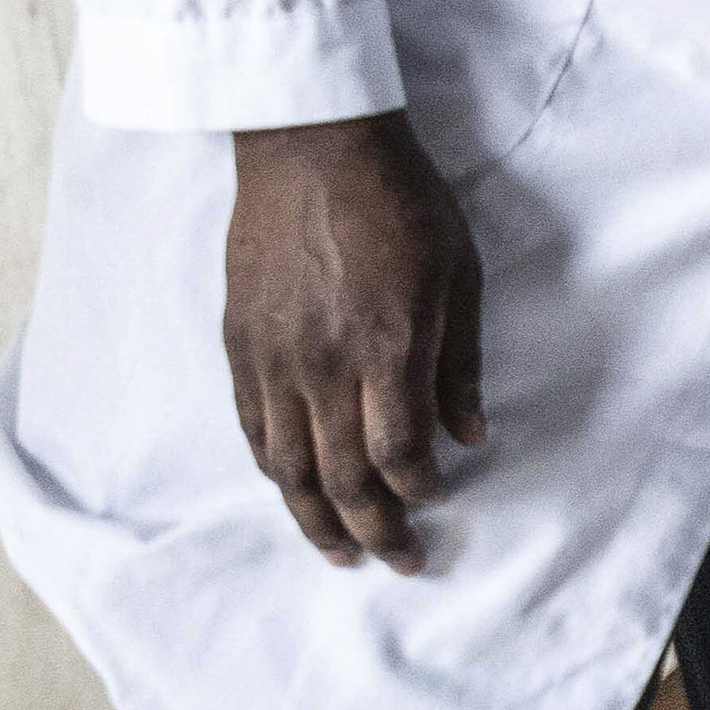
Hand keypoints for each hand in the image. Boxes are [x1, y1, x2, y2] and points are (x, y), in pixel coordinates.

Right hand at [225, 113, 481, 571]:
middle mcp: (321, 365)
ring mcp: (272, 357)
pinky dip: (273, 469)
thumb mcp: (459, 275)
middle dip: (374, 530)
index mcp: (384, 348)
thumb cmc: (401, 203)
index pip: (398, 453)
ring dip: (314, 519)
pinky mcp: (239, 343)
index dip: (419, 492)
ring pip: (287, 466)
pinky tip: (293, 490)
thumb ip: (459, 363)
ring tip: (339, 554)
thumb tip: (470, 435)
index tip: (438, 500)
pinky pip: (252, 427)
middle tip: (400, 562)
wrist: (312, 148)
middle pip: (342, 476)